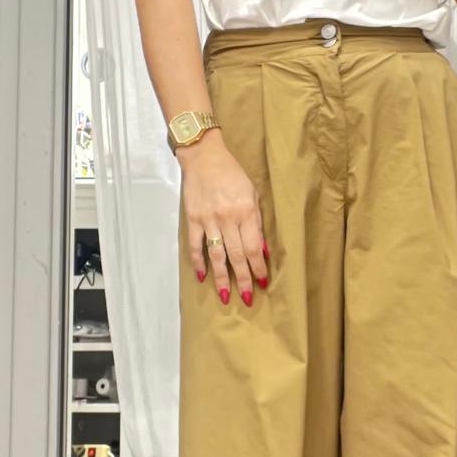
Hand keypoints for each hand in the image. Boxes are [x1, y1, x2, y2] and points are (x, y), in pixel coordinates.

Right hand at [177, 133, 268, 305]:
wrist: (204, 157)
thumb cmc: (232, 174)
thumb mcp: (252, 194)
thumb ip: (257, 222)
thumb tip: (263, 249)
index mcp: (246, 212)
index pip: (254, 247)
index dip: (259, 267)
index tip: (263, 283)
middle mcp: (228, 218)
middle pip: (237, 255)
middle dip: (244, 279)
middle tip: (248, 299)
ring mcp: (209, 220)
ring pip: (217, 255)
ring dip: (221, 277)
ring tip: (225, 296)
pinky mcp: (193, 219)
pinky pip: (196, 245)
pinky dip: (198, 262)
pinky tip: (202, 276)